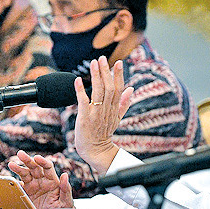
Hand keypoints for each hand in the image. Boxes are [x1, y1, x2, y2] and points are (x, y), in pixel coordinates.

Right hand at [7, 150, 73, 208]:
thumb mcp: (66, 202)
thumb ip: (66, 189)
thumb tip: (65, 175)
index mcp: (53, 181)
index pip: (47, 167)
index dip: (42, 161)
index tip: (36, 158)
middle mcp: (42, 182)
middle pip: (34, 167)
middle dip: (27, 160)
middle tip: (20, 154)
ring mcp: (33, 187)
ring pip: (25, 174)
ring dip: (18, 168)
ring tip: (11, 164)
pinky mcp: (26, 194)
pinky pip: (19, 186)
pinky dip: (14, 183)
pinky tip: (9, 180)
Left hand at [73, 56, 132, 173]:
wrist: (96, 151)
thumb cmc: (104, 134)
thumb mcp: (117, 117)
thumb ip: (124, 103)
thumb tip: (132, 89)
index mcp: (114, 108)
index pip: (119, 88)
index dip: (119, 75)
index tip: (118, 62)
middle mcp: (106, 109)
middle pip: (109, 87)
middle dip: (106, 71)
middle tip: (102, 58)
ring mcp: (96, 114)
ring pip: (98, 91)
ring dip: (96, 76)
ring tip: (94, 63)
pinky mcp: (85, 118)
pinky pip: (83, 102)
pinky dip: (80, 91)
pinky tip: (78, 80)